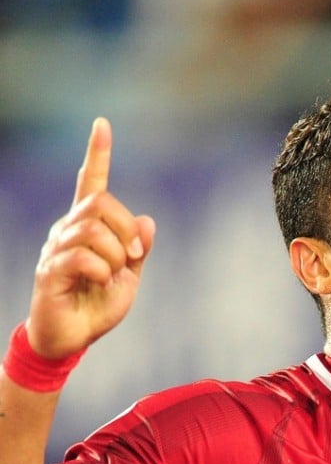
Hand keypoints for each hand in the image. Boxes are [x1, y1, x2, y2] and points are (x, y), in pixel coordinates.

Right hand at [26, 118, 155, 358]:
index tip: (102, 124)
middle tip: (131, 256)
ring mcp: (56, 249)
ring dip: (115, 254)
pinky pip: (82, 258)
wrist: (73, 338)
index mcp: (88, 226)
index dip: (97, 154)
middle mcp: (67, 229)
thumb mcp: (130, 275)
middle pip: (101, 202)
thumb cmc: (98, 303)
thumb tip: (147, 220)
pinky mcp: (50, 272)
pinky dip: (101, 270)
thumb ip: (139, 248)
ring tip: (111, 275)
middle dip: (126, 228)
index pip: (90, 182)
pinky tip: (98, 282)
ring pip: (93, 229)